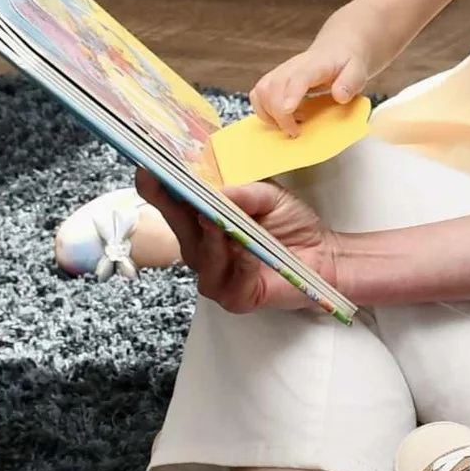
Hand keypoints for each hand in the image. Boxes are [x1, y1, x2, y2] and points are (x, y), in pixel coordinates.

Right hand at [135, 172, 341, 314]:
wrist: (323, 254)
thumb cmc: (290, 223)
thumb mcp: (268, 196)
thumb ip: (243, 193)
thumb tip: (218, 191)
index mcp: (203, 221)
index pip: (174, 206)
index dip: (158, 190)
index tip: (146, 172)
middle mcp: (203, 249)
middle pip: (180, 231)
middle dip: (176, 210)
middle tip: (180, 192)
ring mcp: (216, 276)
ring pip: (202, 259)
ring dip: (212, 241)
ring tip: (220, 224)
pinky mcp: (236, 298)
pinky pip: (230, 282)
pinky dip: (240, 265)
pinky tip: (248, 252)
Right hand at [250, 38, 374, 134]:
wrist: (336, 51)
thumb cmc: (347, 65)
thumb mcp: (357, 71)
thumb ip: (350, 82)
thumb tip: (340, 96)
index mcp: (315, 65)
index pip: (299, 77)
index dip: (291, 93)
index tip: (288, 110)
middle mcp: (292, 67)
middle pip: (274, 87)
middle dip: (279, 114)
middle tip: (295, 132)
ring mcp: (280, 73)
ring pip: (261, 91)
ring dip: (270, 114)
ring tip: (290, 125)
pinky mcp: (273, 80)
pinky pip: (258, 95)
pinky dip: (264, 111)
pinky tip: (282, 118)